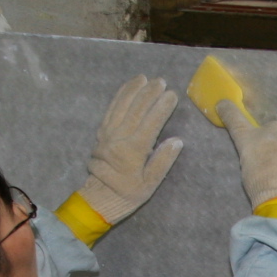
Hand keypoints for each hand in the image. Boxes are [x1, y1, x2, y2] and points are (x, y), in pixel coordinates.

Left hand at [78, 76, 183, 224]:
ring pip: (122, 106)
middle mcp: (119, 139)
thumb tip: (177, 141)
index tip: (173, 95)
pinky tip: (128, 87)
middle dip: (149, 93)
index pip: (151, 124)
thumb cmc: (129, 193)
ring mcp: (108, 134)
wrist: (99, 198)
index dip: (162, 108)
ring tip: (145, 78)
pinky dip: (119, 96)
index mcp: (133, 152)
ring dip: (134, 90)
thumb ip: (163, 161)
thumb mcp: (150, 184)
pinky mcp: (101, 132)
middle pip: (136, 110)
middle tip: (161, 81)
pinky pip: (111, 110)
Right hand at [218, 100, 276, 213]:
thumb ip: (253, 156)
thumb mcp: (247, 169)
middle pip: (273, 128)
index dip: (229, 111)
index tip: (223, 104)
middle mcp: (266, 132)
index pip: (236, 120)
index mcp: (247, 140)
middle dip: (276, 140)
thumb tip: (265, 156)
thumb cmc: (259, 186)